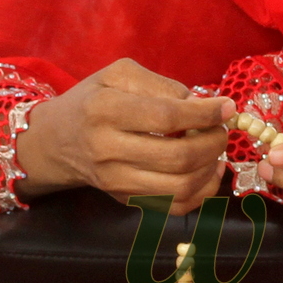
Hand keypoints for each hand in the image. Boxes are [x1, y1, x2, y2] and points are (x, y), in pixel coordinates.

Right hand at [13, 60, 230, 212]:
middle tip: (221, 129)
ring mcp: (115, 181)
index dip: (205, 114)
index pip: (166, 117)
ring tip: (214, 149)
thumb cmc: (93, 100)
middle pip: (178, 157)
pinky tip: (207, 172)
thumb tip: (203, 103)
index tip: (226, 107)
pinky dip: (201, 193)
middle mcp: (107, 150)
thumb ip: (161, 84)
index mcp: (104, 111)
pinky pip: (174, 207)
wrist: (55, 141)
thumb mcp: (118, 75)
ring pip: (180, 187)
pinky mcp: (125, 200)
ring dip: (210, 167)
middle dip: (213, 142)